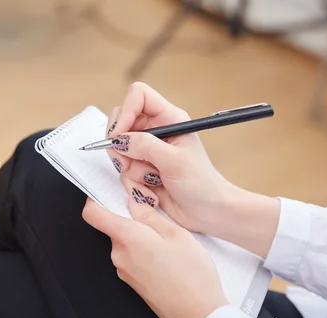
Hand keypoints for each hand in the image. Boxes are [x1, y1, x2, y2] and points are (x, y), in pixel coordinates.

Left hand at [82, 179, 228, 317]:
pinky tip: (166, 256)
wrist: (198, 316)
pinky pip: (131, 257)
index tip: (108, 191)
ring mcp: (124, 271)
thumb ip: (150, 215)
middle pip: (112, 227)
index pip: (93, 214)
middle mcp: (119, 256)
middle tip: (156, 215)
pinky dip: (144, 251)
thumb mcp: (176, 234)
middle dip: (130, 218)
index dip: (96, 199)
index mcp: (127, 239)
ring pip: (124, 242)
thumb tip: (133, 200)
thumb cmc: (192, 276)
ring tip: (167, 239)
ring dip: (140, 236)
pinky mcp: (132, 282)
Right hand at [106, 82, 280, 257]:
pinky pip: (123, 172)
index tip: (119, 135)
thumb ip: (146, 146)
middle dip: (120, 146)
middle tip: (128, 163)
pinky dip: (133, 184)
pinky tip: (152, 191)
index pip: (138, 96)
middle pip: (120, 122)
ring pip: (118, 151)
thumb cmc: (201, 184)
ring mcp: (146, 151)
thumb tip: (119, 139)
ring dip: (131, 170)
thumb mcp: (175, 161)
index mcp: (169, 118)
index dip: (125, 112)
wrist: (207, 213)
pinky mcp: (141, 170)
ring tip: (153, 180)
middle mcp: (155, 131)